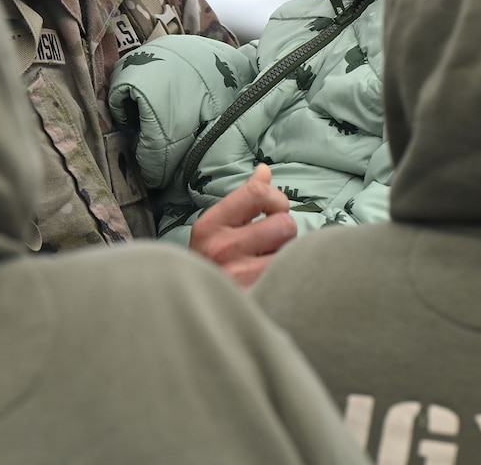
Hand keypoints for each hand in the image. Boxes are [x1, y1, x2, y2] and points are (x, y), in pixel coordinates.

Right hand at [189, 164, 294, 286]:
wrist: (190, 310)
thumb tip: (264, 170)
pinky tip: (270, 281)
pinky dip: (285, 276)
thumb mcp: (218, 227)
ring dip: (284, 256)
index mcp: (210, 226)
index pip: (257, 193)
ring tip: (266, 263)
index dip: (276, 199)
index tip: (273, 209)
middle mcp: (221, 249)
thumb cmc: (211, 263)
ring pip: (290, 251)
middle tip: (268, 244)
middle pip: (283, 223)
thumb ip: (244, 197)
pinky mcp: (255, 296)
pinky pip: (288, 275)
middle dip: (283, 232)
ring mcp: (238, 276)